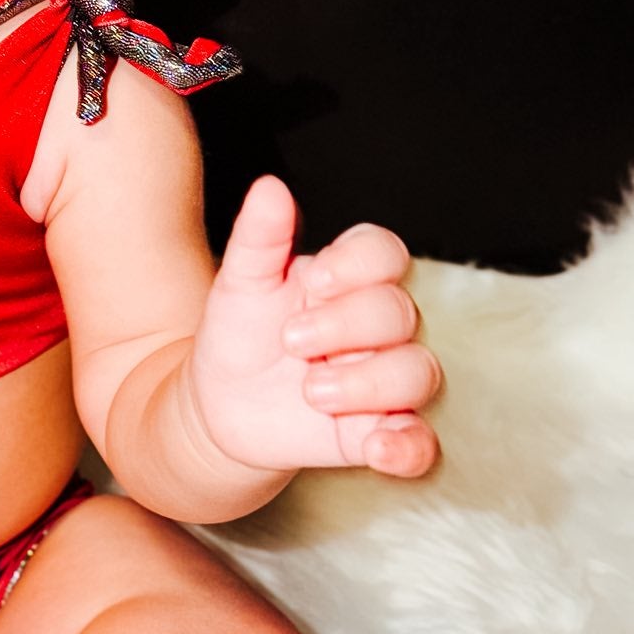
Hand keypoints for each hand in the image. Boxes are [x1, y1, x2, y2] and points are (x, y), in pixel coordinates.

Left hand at [188, 176, 440, 477]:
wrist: (215, 410)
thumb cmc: (238, 338)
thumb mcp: (240, 286)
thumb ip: (259, 237)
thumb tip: (270, 187)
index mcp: (346, 282)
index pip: (385, 255)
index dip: (362, 265)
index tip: (317, 280)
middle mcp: (375, 329)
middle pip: (400, 313)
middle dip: (346, 326)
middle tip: (292, 342)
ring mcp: (381, 381)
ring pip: (418, 373)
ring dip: (368, 382)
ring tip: (312, 391)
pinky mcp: (377, 434)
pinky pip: (419, 442)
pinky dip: (408, 445)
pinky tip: (378, 446)